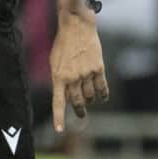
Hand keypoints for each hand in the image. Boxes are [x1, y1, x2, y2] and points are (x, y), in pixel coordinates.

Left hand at [50, 8, 109, 130]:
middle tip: (81, 115)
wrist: (77, 27)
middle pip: (77, 102)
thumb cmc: (63, 45)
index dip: (59, 118)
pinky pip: (102, 88)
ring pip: (90, 96)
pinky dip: (102, 95)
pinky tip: (102, 98)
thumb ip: (60, 80)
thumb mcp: (55, 63)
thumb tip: (65, 97)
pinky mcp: (98, 68)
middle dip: (79, 110)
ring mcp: (86, 73)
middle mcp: (72, 77)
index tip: (60, 131)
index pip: (58, 102)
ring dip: (90, 100)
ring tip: (90, 100)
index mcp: (58, 77)